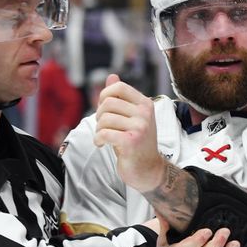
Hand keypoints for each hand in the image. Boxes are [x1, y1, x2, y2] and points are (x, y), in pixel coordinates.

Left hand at [93, 74, 164, 192]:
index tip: (103, 110)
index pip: (119, 87)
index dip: (104, 96)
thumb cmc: (136, 142)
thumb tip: (112, 76)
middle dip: (99, 116)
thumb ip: (121, 97)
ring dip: (98, 130)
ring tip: (104, 137)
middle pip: (108, 103)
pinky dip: (98, 139)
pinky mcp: (131, 141)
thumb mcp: (130, 117)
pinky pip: (104, 133)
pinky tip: (101, 144)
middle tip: (102, 127)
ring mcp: (140, 127)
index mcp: (145, 103)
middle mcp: (145, 113)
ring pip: (104, 119)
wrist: (148, 170)